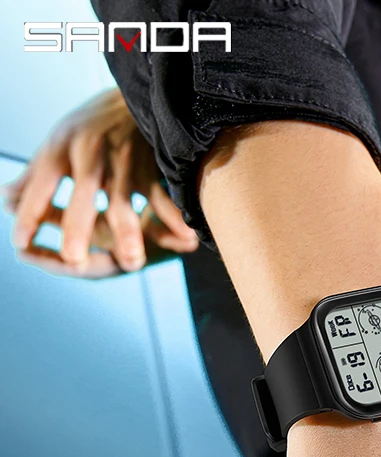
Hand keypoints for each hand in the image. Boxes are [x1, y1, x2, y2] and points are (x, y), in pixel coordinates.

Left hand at [0, 88, 197, 277]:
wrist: (134, 92)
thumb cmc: (90, 125)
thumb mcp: (56, 142)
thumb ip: (33, 176)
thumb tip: (6, 202)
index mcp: (60, 147)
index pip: (41, 185)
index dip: (31, 214)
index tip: (20, 244)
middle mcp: (90, 153)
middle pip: (83, 194)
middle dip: (78, 227)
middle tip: (73, 260)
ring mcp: (123, 161)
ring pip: (125, 201)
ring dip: (128, 233)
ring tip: (131, 263)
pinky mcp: (150, 165)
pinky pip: (162, 196)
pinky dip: (173, 217)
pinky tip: (185, 239)